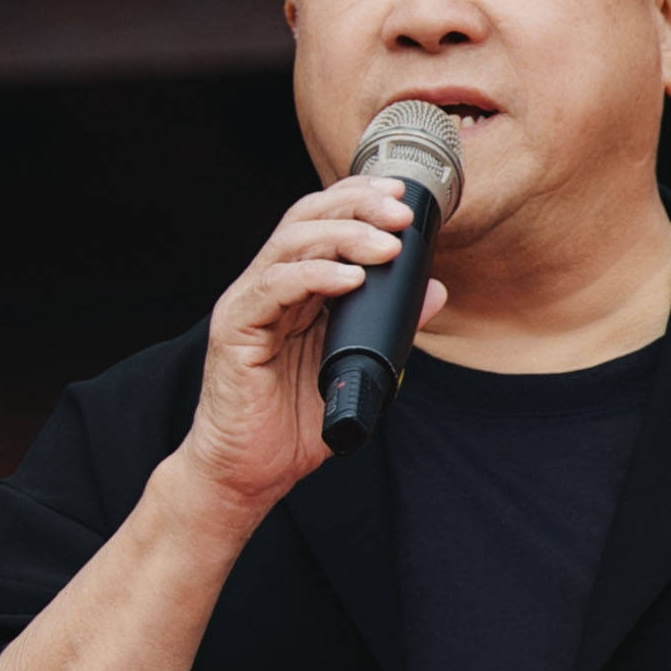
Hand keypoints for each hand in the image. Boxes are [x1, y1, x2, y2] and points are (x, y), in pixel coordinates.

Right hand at [175, 182, 447, 513]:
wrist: (247, 472)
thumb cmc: (293, 424)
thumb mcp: (358, 367)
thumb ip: (392, 329)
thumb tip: (434, 291)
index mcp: (295, 289)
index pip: (322, 223)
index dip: (358, 201)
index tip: (400, 198)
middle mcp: (269, 286)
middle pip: (306, 220)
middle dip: (356, 208)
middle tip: (398, 214)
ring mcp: (250, 304)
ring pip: (291, 244)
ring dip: (343, 237)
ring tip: (385, 246)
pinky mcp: (236, 329)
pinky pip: (273, 288)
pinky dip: (314, 276)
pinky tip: (350, 279)